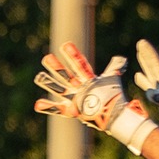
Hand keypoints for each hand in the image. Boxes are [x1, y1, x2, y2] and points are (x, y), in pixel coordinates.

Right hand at [32, 43, 156, 153]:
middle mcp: (78, 87)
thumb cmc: (113, 96)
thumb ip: (116, 67)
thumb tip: (121, 57)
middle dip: (56, 67)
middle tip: (46, 58)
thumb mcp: (112, 79)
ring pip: (59, 89)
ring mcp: (74, 99)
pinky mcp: (72, 110)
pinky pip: (58, 109)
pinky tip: (37, 104)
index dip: (73, 55)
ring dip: (49, 83)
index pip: (79, 64)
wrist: (112, 114)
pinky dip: (48, 107)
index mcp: (87, 79)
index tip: (65, 45)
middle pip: (66, 75)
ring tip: (39, 77)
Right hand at [134, 39, 158, 151]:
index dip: (148, 54)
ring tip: (139, 55)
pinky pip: (149, 84)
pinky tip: (138, 76)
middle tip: (141, 43)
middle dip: (147, 55)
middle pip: (153, 65)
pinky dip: (143, 79)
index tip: (142, 42)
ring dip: (145, 64)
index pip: (155, 65)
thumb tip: (152, 92)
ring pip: (151, 73)